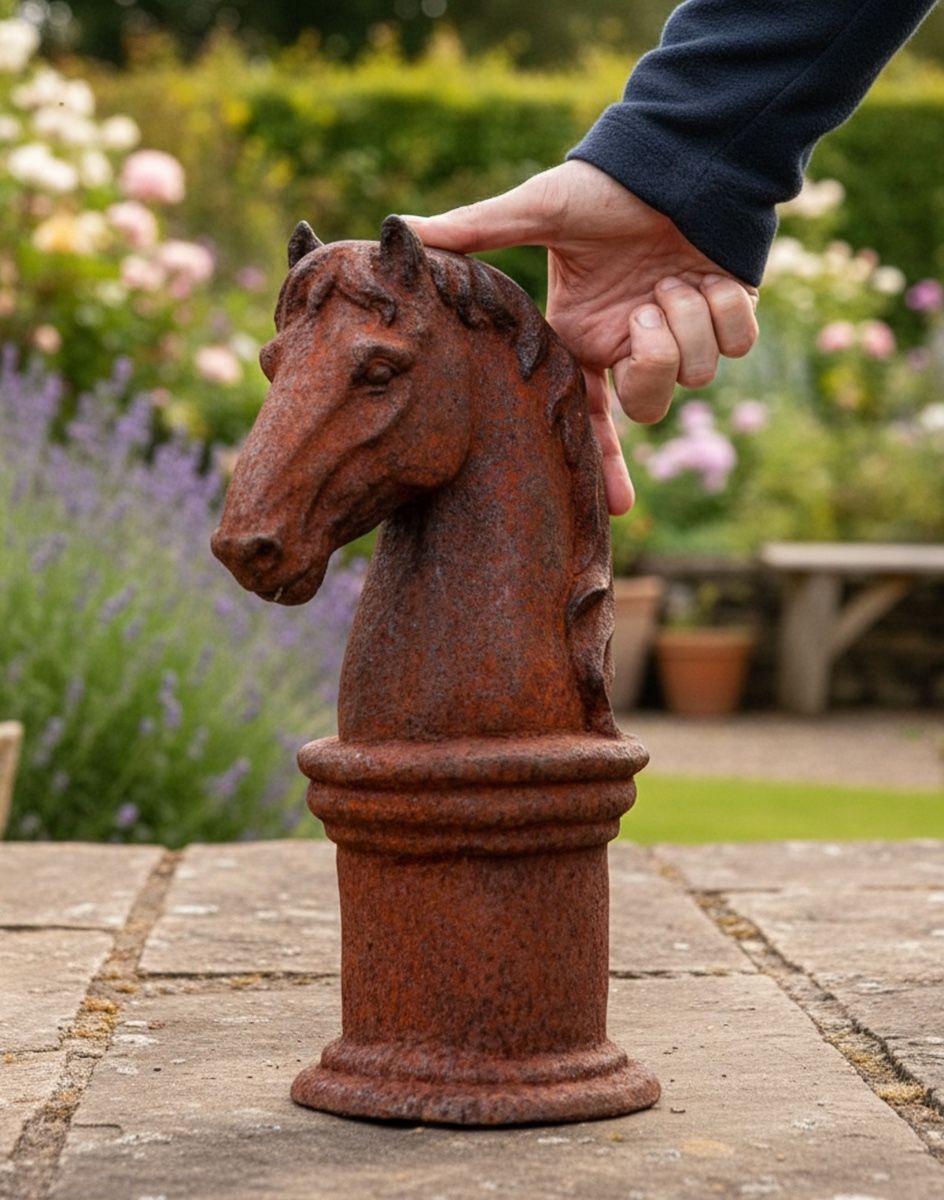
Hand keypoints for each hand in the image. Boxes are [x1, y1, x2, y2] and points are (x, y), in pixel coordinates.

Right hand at [403, 160, 758, 514]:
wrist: (680, 154)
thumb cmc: (605, 185)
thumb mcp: (538, 208)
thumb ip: (476, 230)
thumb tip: (402, 230)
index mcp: (584, 338)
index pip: (586, 418)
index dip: (600, 465)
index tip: (613, 511)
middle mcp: (631, 344)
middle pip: (649, 406)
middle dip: (653, 363)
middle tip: (647, 309)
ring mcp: (682, 333)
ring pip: (698, 374)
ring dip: (689, 318)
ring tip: (673, 275)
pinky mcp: (729, 315)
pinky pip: (737, 343)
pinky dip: (726, 307)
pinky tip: (709, 271)